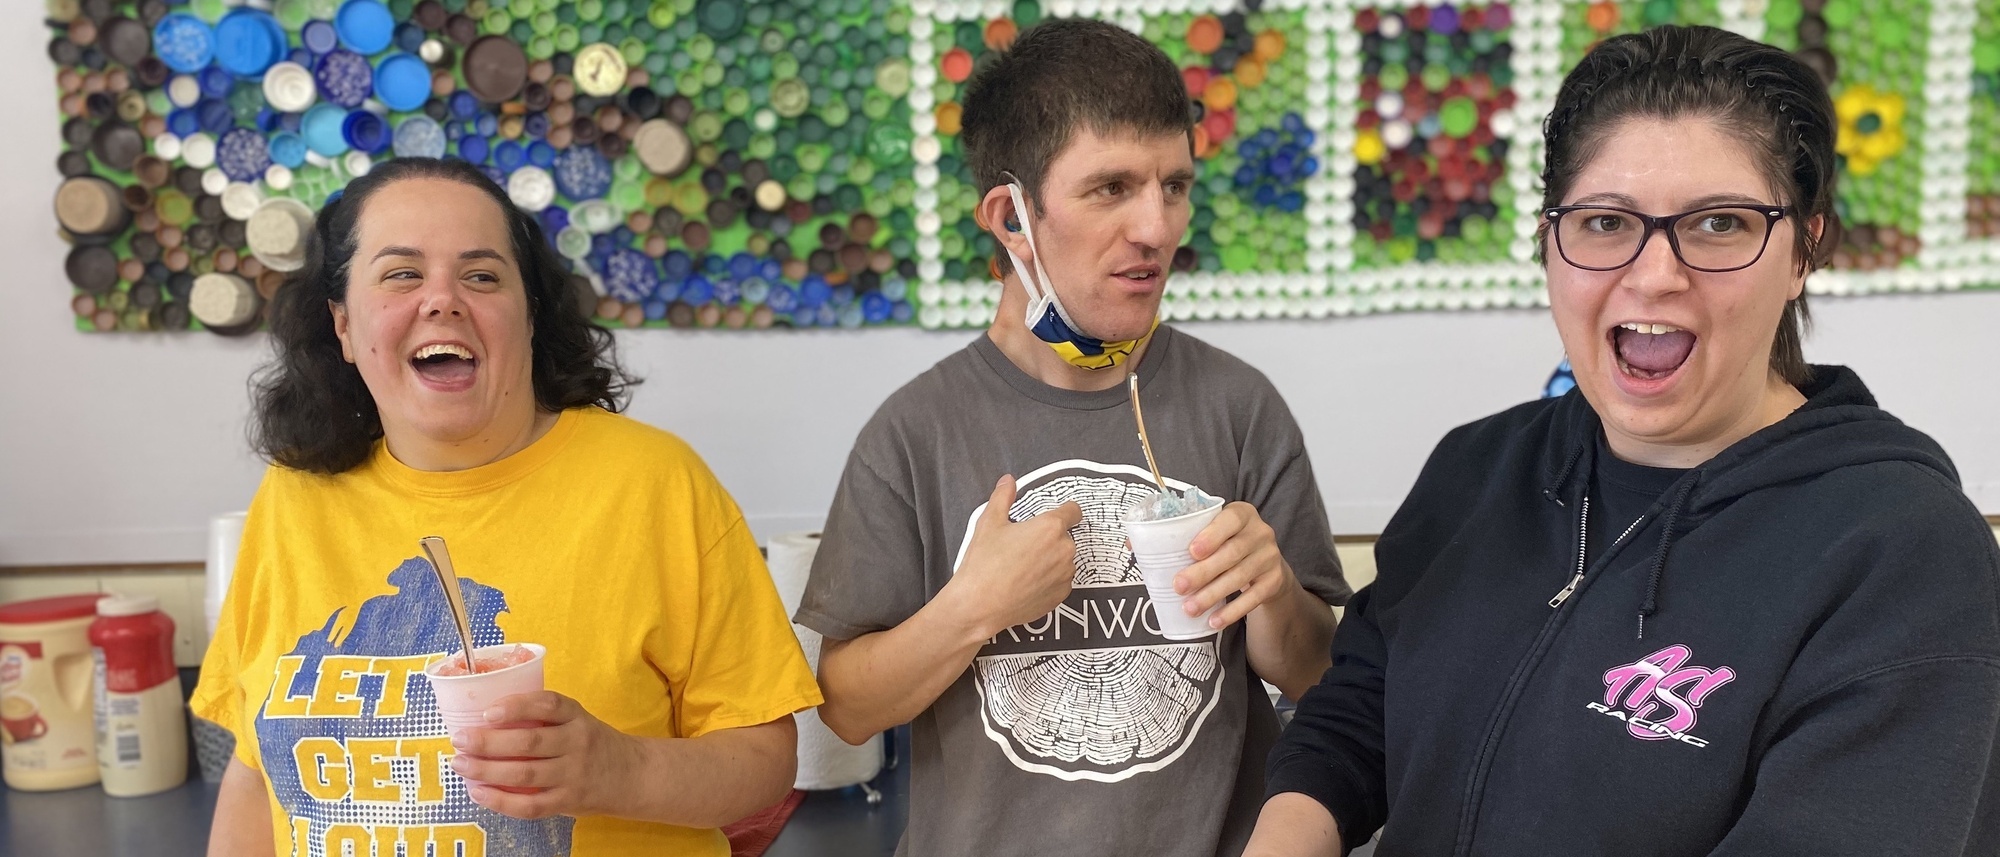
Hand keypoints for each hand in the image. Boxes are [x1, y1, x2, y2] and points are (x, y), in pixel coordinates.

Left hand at [449, 691, 644, 819]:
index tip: (487, 712)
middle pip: (529, 742)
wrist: (632, 775)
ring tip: (461, 764)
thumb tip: (486, 719)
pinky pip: (530, 805)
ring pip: (524, 774)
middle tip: (460, 740)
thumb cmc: (594, 744)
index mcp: (577, 717)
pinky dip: (500, 800)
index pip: (548, 704)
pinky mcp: (568, 801)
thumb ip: (544, 718)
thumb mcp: (578, 720)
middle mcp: (577, 743)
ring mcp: (573, 775)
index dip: (516, 706)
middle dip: (488, 742)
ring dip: (486, 770)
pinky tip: (478, 792)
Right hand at [944, 475, 1082, 636]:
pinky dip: (1048, 580)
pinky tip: (1026, 582)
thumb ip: (1002, 497)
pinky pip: (1060, 581)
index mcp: (1050, 527)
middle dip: (1048, 539)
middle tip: (1024, 545)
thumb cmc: (984, 564)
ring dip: (1050, 559)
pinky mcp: (1061, 596)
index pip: (1073, 511)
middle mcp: (1064, 550)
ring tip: (1022, 566)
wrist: (980, 604)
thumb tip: (1008, 482)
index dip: (1065, 510)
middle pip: (1064, 537)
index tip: (1059, 513)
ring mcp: (1065, 575)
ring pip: (1063, 560)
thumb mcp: (989, 522)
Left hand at [1175, 501, 1296, 629]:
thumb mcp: (1214, 532)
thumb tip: (1137, 547)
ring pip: (1240, 577)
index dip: (1212, 535)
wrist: (1265, 564)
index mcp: (1242, 514)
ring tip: (1190, 608)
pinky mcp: (1274, 581)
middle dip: (1204, 572)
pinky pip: (1253, 598)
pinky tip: (1214, 621)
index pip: (1230, 520)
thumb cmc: (1226, 544)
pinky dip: (1232, 611)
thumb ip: (1184, 536)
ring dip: (1213, 595)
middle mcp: (1260, 532)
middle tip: (1179, 586)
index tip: (1192, 552)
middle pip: (1232, 553)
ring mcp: (1270, 557)